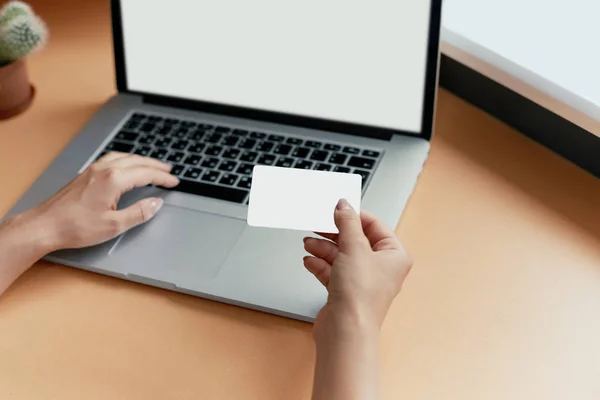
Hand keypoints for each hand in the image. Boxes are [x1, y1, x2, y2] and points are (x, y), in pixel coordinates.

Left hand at [28, 152, 178, 251]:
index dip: (163, 178)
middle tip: (169, 170)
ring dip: (141, 160)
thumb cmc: (75, 227)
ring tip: (152, 165)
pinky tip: (126, 165)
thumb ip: (139, 213)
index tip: (174, 182)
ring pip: (124, 157)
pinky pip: (112, 159)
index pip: (146, 174)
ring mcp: (93, 170)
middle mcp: (103, 169)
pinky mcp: (85, 174)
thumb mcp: (114, 225)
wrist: (44, 226)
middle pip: (137, 161)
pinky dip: (126, 159)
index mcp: (113, 180)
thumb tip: (156, 203)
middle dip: (156, 165)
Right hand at [303, 199, 412, 338]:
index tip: (336, 208)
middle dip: (334, 234)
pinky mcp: (346, 292)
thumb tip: (344, 205)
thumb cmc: (360, 296)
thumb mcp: (354, 247)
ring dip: (323, 249)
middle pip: (355, 240)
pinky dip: (321, 265)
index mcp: (394, 255)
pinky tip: (309, 261)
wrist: (345, 330)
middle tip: (318, 224)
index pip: (374, 225)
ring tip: (309, 243)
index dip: (354, 215)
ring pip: (341, 255)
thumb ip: (347, 222)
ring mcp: (363, 281)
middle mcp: (381, 268)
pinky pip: (333, 271)